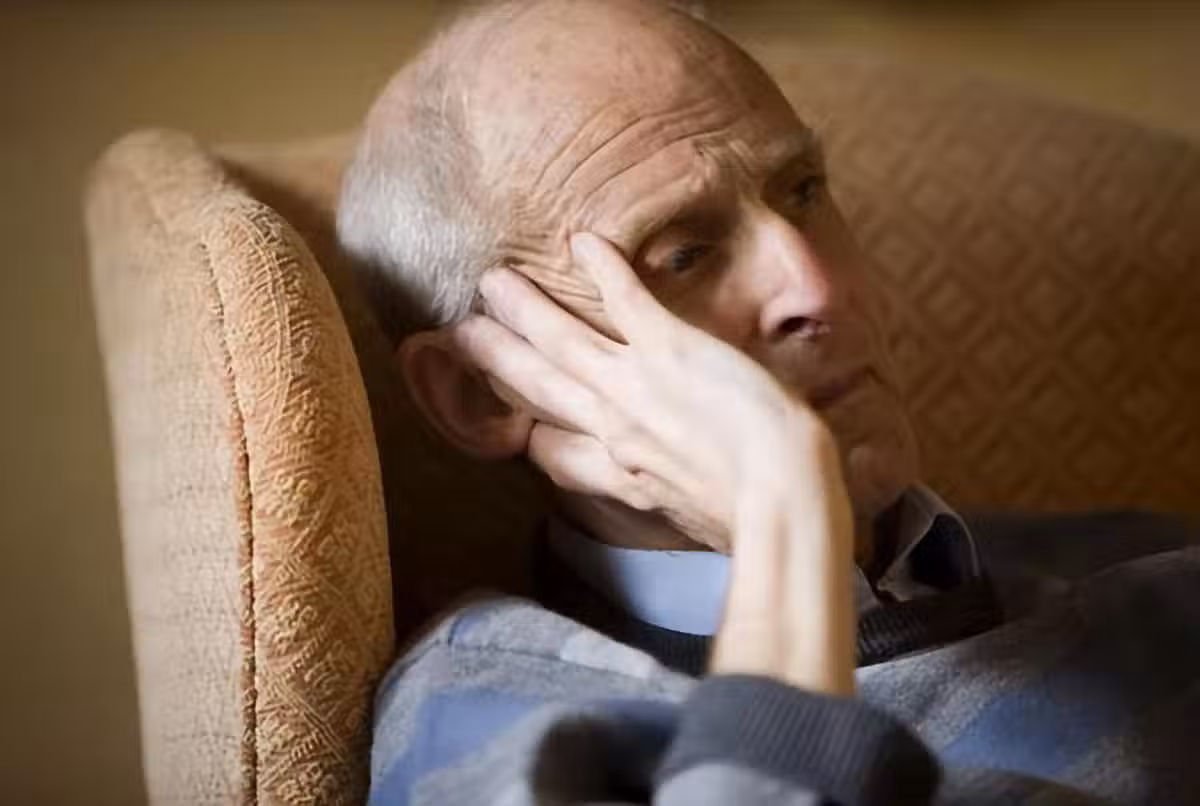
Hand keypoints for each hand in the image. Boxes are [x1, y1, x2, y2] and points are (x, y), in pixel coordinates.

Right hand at [450, 232, 838, 552]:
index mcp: (621, 476)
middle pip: (539, 387)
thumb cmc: (758, 522)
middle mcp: (613, 427)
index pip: (554, 455)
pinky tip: (581, 240)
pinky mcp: (667, 347)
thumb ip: (682, 506)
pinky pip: (623, 300)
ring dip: (524, 308)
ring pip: (561, 340)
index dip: (531, 436)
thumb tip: (692, 507)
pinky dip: (601, 268)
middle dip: (497, 358)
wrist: (781, 497)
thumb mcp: (702, 526)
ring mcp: (634, 383)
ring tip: (491, 281)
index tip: (520, 425)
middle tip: (460, 335)